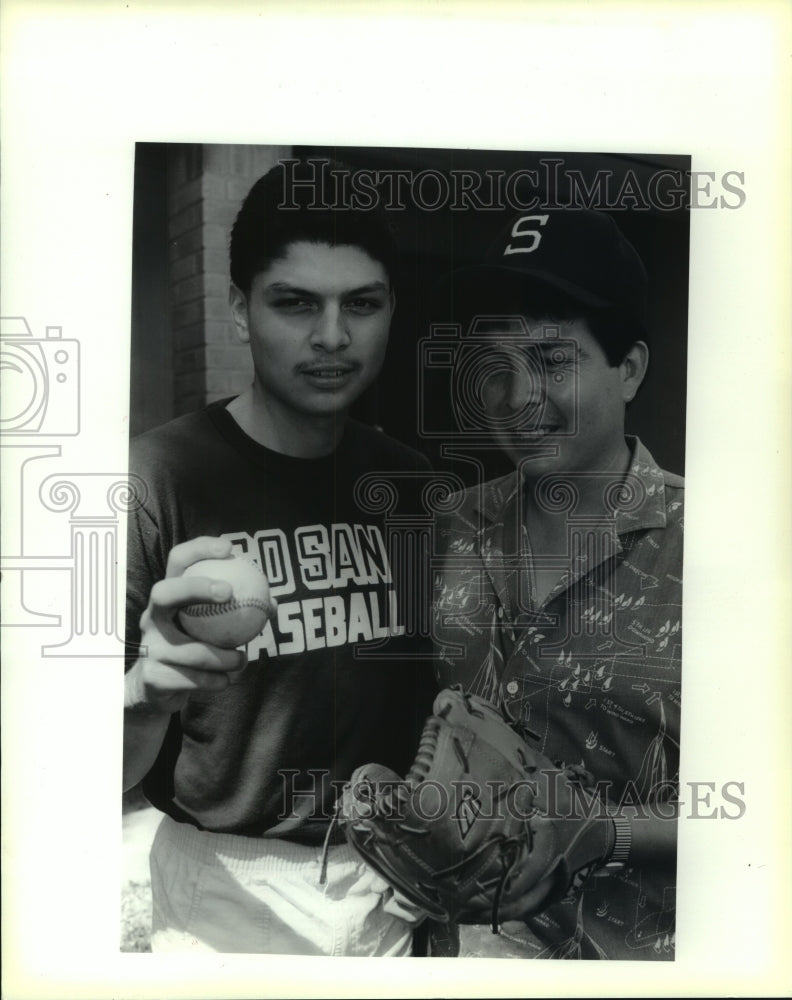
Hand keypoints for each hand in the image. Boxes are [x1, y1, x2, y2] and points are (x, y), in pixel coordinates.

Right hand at [125, 536, 250, 715]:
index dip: (199, 549)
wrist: (155, 689)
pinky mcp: (153, 677)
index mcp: (167, 598)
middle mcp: (151, 617)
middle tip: (228, 592)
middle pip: (164, 593)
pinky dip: (216, 680)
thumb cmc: (191, 647)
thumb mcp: (209, 626)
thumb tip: (271, 603)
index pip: (177, 562)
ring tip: (242, 659)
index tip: (229, 548)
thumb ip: (235, 611)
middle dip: (195, 587)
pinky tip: (226, 680)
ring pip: (192, 650)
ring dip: (224, 657)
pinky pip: (194, 679)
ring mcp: (149, 647)